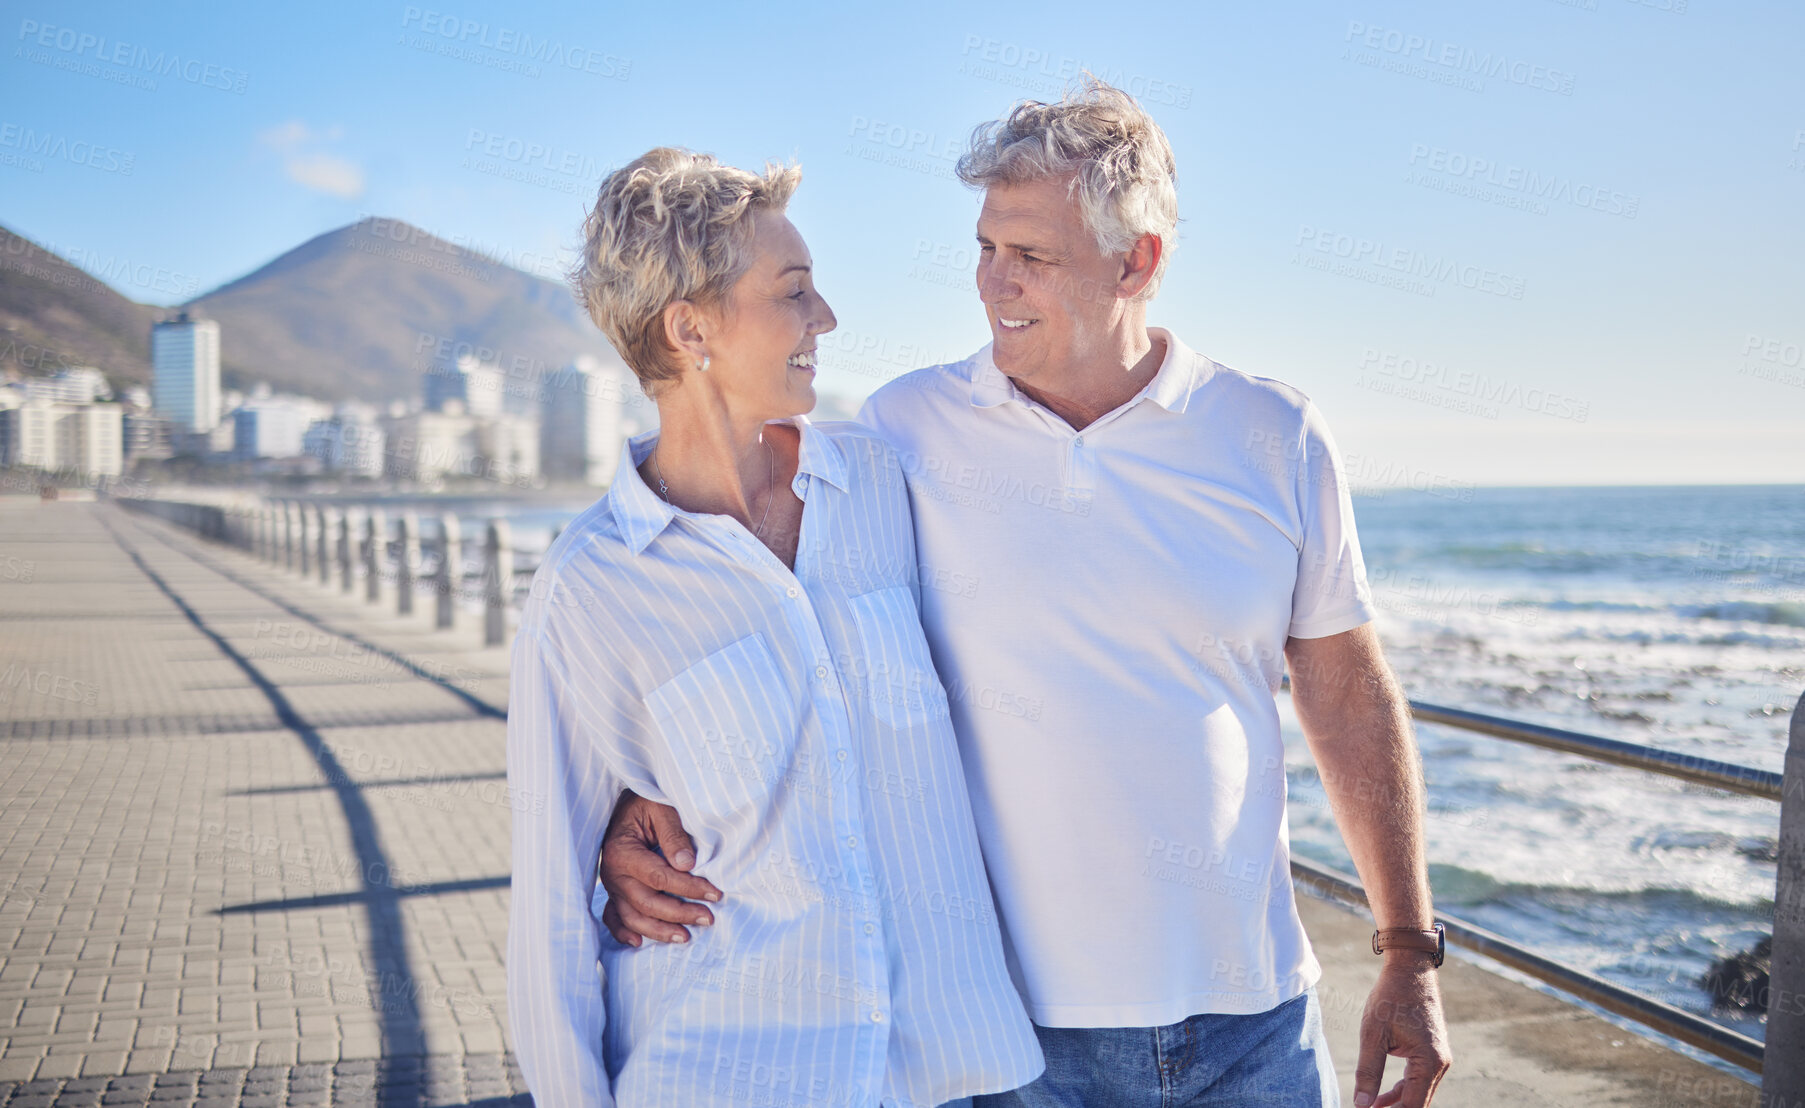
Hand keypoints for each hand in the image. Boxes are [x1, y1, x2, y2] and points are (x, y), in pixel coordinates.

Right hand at [596, 790, 720, 946]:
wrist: (627, 801)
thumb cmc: (647, 802)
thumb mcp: (663, 809)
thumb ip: (674, 836)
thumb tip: (687, 865)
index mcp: (623, 851)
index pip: (659, 877)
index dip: (688, 888)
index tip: (714, 893)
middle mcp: (613, 873)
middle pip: (646, 903)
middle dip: (679, 914)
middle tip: (708, 918)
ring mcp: (611, 885)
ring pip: (632, 917)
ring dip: (658, 930)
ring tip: (685, 937)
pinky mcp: (614, 891)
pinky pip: (614, 917)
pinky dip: (624, 932)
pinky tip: (640, 943)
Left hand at [1354, 956, 1451, 1107]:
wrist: (1409, 969)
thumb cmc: (1390, 997)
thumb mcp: (1373, 1035)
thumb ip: (1368, 1072)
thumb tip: (1361, 1105)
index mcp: (1429, 1062)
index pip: (1412, 1106)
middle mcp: (1440, 1064)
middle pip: (1418, 1103)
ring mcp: (1439, 1058)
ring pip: (1418, 1093)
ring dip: (1396, 1104)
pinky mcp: (1432, 1052)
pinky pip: (1418, 1079)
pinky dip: (1401, 1089)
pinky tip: (1379, 1098)